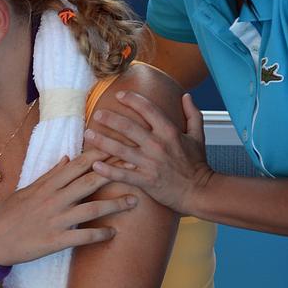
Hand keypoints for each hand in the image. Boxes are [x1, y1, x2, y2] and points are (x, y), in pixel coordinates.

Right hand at [0, 150, 134, 265]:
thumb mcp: (27, 189)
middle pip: (89, 182)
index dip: (100, 154)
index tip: (119, 145)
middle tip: (137, 166)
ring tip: (135, 201)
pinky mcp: (54, 241)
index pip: (78, 165)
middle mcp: (53, 199)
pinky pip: (82, 237)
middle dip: (114, 173)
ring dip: (115, 205)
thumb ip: (50, 174)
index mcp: (47, 185)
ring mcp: (55, 220)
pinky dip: (99, 235)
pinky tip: (114, 233)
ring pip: (91, 210)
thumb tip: (67, 157)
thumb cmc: (8, 214)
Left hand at [83, 91, 212, 215]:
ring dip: (102, 141)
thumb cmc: (197, 165)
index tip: (119, 95)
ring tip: (88, 134)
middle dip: (109, 118)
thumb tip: (186, 96)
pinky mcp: (145, 180)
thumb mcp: (198, 136)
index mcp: (169, 131)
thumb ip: (192, 114)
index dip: (132, 99)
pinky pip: (122, 174)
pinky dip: (107, 170)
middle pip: (128, 127)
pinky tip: (94, 165)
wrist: (199, 192)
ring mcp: (150, 163)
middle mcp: (157, 145)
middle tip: (97, 113)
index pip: (148, 109)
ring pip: (120, 149)